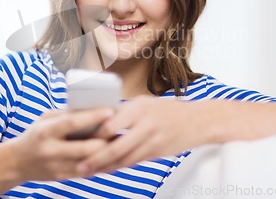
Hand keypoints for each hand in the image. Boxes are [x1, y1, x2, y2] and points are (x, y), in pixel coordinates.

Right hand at [8, 107, 113, 181]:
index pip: (72, 122)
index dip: (92, 117)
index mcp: (46, 131)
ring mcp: (55, 166)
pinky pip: (86, 172)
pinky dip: (99, 164)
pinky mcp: (61, 177)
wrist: (16, 163)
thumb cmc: (35, 135)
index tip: (110, 110)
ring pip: (88, 162)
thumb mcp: (45, 119)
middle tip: (120, 130)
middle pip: (84, 147)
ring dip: (105, 154)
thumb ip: (65, 114)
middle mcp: (50, 150)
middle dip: (105, 140)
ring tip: (119, 143)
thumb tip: (91, 106)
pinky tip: (109, 156)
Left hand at [76, 96, 201, 175]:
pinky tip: (107, 169)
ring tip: (88, 172)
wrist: (197, 121)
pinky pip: (133, 162)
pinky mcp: (157, 153)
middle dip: (95, 159)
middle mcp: (145, 125)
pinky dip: (118, 167)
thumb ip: (123, 112)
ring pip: (124, 159)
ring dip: (105, 168)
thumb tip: (98, 121)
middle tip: (79, 166)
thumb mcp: (143, 103)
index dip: (93, 136)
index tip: (78, 141)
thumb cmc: (166, 110)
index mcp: (138, 108)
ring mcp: (152, 141)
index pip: (109, 125)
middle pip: (115, 147)